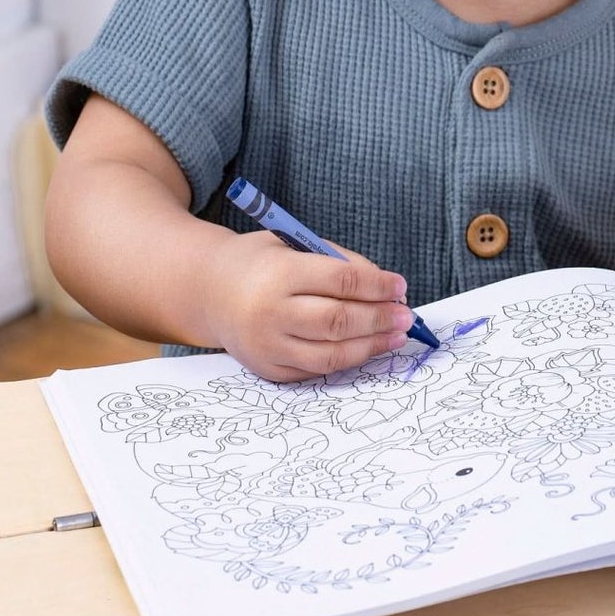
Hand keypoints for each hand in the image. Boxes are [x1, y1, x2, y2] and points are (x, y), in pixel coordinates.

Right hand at [202, 229, 412, 381]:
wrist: (209, 291)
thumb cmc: (262, 262)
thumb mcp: (295, 245)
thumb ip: (339, 263)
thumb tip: (388, 289)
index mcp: (278, 273)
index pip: (341, 281)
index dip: (377, 285)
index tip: (400, 286)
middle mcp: (270, 313)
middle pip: (338, 321)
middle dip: (379, 319)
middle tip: (405, 316)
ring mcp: (267, 346)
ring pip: (331, 354)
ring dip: (371, 346)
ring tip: (396, 336)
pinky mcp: (268, 368)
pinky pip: (315, 370)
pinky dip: (346, 361)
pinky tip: (367, 348)